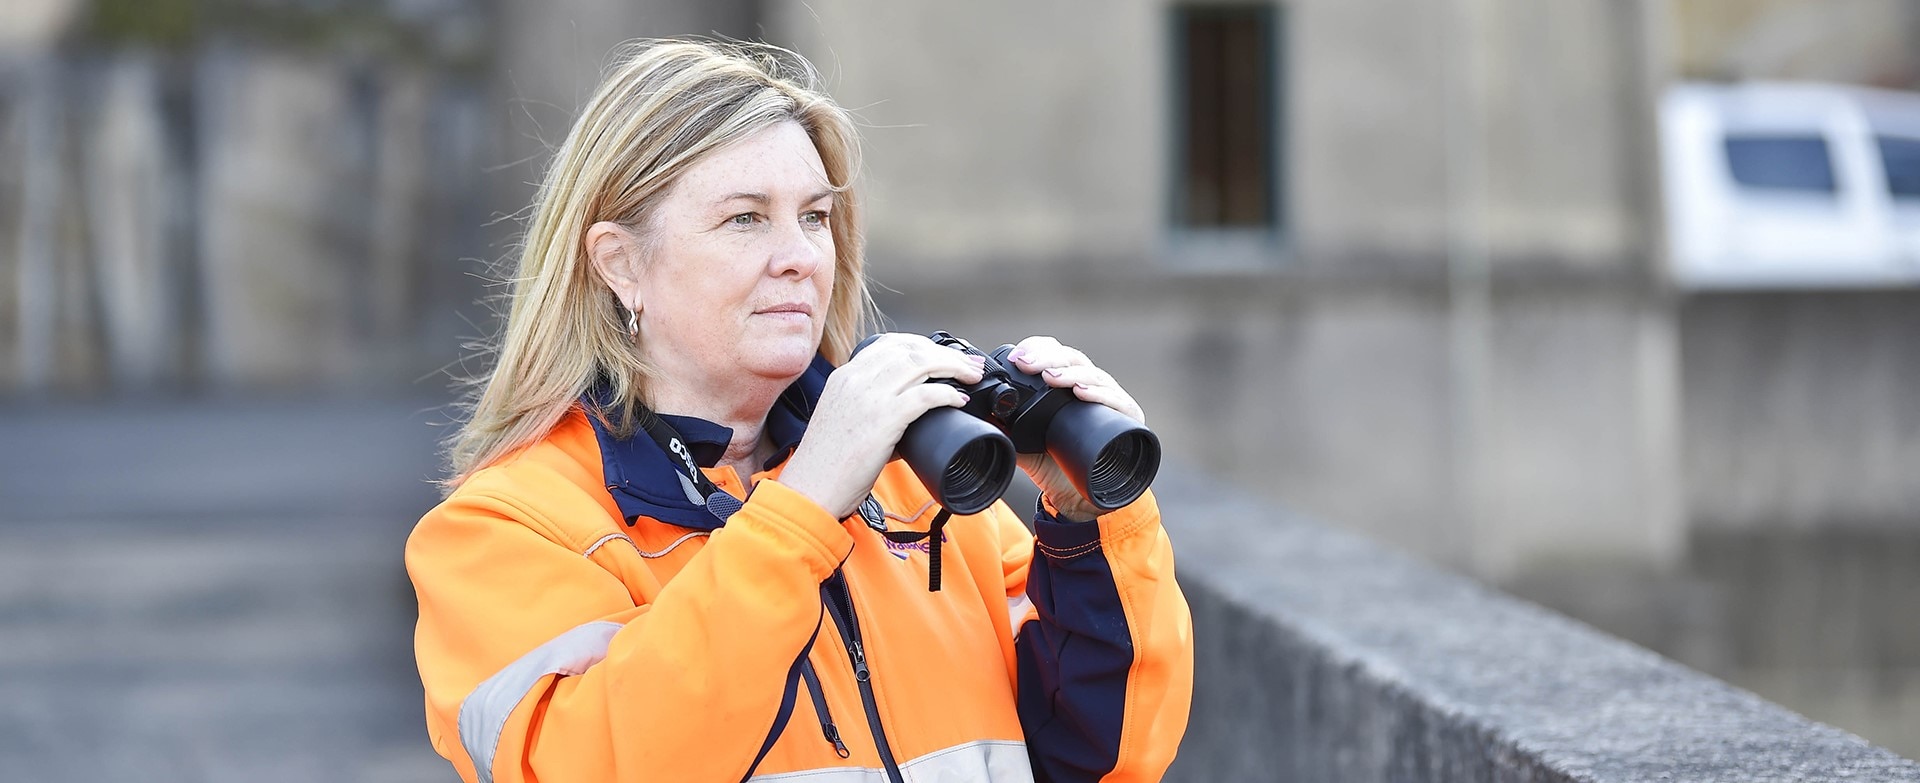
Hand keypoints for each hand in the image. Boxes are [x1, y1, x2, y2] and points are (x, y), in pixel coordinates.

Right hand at [779, 333, 984, 518]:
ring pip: (921, 364)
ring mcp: (870, 397)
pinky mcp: (883, 419)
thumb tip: (910, 417)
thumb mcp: (842, 419)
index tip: (942, 353)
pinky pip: (925, 395)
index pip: (890, 343)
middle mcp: (856, 379)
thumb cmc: (827, 463)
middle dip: (945, 353)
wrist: (812, 486)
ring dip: (953, 367)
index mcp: (845, 376)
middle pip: (911, 349)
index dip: (923, 345)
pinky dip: (947, 393)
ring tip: (970, 377)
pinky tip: (958, 399)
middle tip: (968, 364)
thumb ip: (871, 408)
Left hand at [1003, 336, 1146, 521]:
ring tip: (1051, 377)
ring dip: (1071, 373)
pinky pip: (1118, 402)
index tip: (1017, 358)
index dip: (1038, 349)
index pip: (1056, 353)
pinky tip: (1082, 392)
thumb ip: (1004, 429)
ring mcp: (1112, 401)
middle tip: (1028, 364)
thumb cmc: (1058, 467)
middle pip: (1074, 359)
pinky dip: (1101, 395)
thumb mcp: (1024, 445)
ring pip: (1095, 376)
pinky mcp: (1130, 420)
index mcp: (1067, 385)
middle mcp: (1091, 387)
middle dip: (1049, 357)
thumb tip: (977, 415)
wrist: (1081, 501)